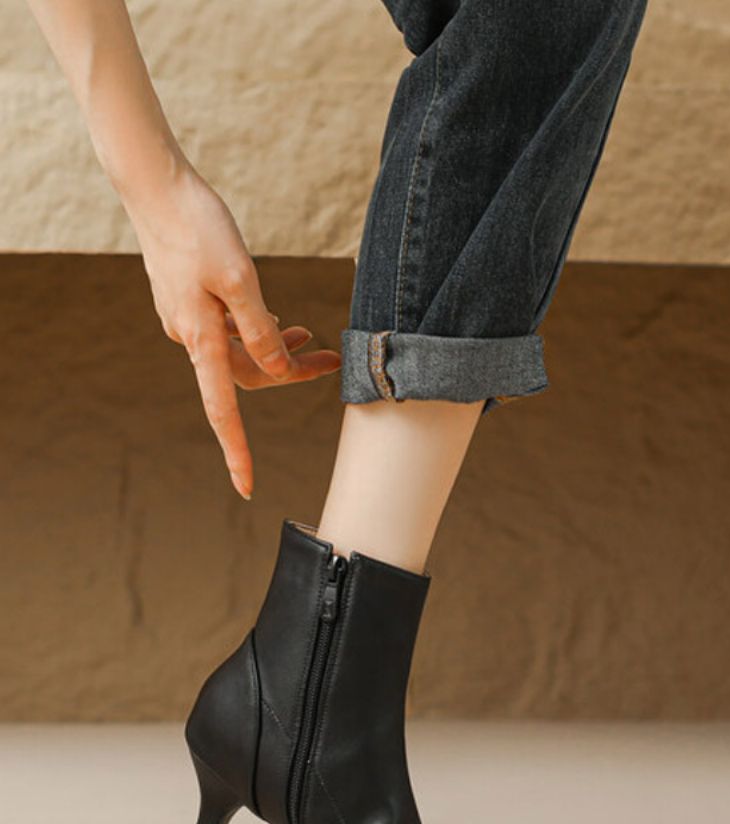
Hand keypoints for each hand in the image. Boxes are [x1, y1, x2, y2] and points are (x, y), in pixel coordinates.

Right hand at [126, 161, 340, 498]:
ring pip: (239, 352)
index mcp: (201, 338)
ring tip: (308, 333)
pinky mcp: (188, 301)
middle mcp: (190, 336)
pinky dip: (255, 330)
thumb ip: (259, 329)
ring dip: (275, 349)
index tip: (247, 487)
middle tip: (330, 357)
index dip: (237, 452)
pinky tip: (274, 316)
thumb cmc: (198, 227)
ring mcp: (187, 319)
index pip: (223, 411)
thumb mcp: (239, 278)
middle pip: (247, 376)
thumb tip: (277, 370)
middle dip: (289, 372)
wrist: (155, 185)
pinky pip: (228, 332)